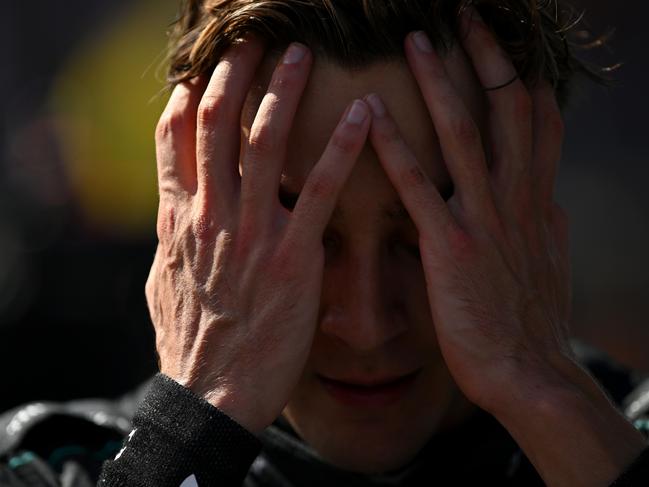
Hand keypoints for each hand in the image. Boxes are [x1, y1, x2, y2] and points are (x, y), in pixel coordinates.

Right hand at [146, 38, 370, 433]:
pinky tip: (364, 114)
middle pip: (217, 123)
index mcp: (179, 219)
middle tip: (252, 39)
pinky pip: (320, 189)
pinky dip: (342, 147)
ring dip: (282, 92)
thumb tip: (174, 209)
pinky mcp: (294, 254)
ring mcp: (251, 231)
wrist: (213, 391)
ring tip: (301, 54)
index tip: (202, 70)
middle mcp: (211, 214)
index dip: (188, 97)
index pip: (175, 139)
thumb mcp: (165, 282)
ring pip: (263, 142)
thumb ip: (172, 237)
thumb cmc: (191, 341)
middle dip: (233, 73)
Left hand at [366, 10, 644, 485]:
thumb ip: (538, 221)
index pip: (537, 121)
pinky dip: (395, 149)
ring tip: (418, 40)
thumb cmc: (528, 320)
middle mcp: (518, 199)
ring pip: (465, 135)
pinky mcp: (452, 247)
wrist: (528, 372)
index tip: (504, 43)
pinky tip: (370, 117)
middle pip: (509, 110)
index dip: (522, 75)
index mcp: (539, 200)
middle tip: (468, 13)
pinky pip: (421, 188)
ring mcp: (486, 220)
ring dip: (442, 83)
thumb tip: (541, 194)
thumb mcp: (544, 259)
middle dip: (490, 57)